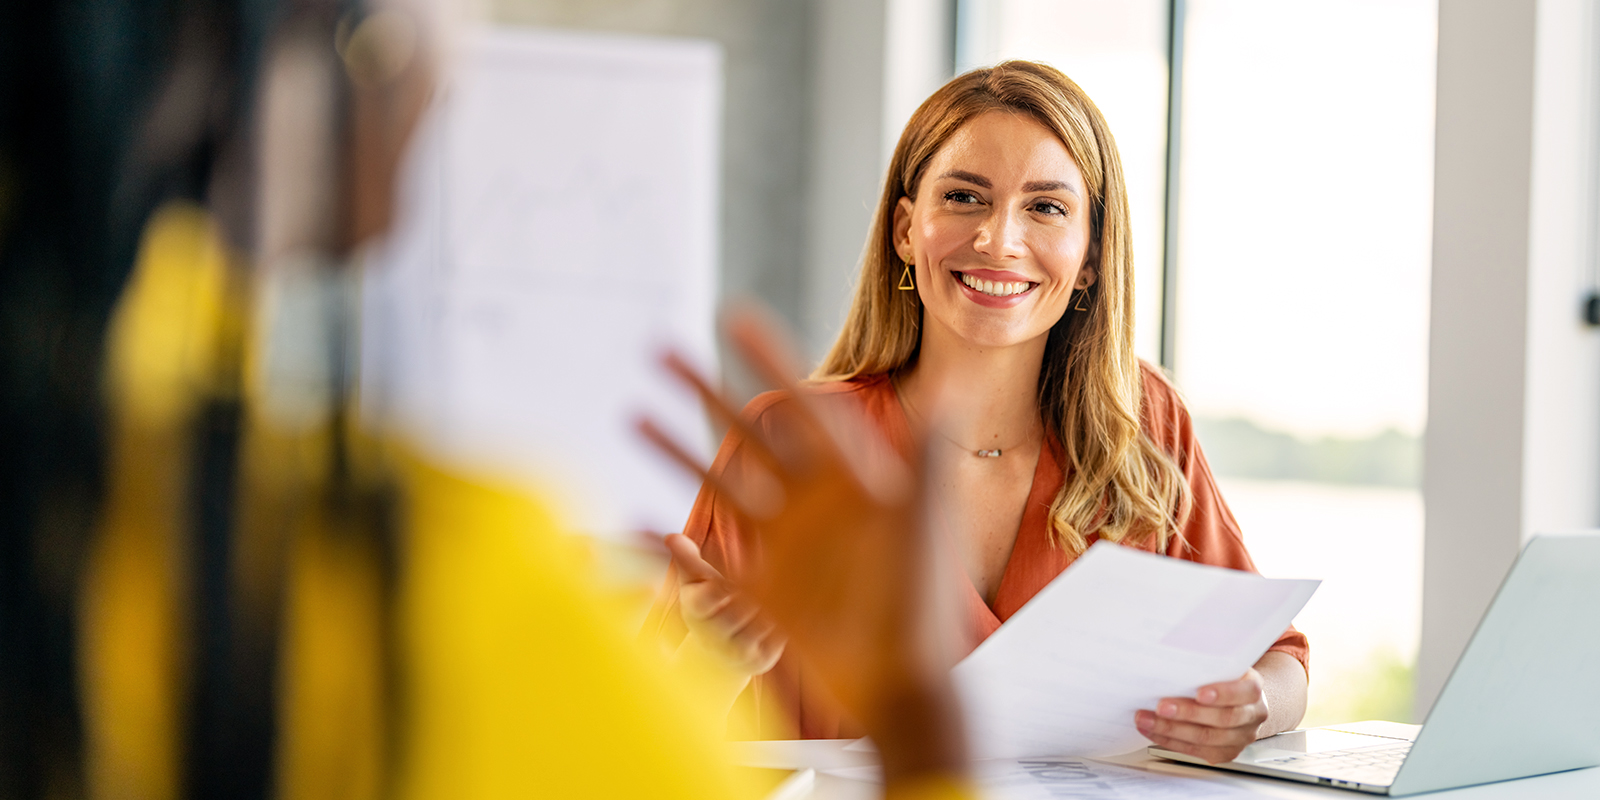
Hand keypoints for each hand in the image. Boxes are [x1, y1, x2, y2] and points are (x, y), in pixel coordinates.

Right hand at [639, 306, 966, 784]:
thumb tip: (945, 392)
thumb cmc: (924, 601)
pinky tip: (631, 521)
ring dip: (674, 450)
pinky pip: (705, 563)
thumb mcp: (926, 519)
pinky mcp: (762, 595)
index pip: (799, 404)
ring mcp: (781, 548)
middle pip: (745, 434)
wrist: (908, 683)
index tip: (733, 315)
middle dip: (704, 390)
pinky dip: (667, 546)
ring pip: (717, 486)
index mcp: (848, 478)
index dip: (767, 358)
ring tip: (633, 413)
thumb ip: (927, 458)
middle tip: (660, 348)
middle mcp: (809, 505)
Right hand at [666, 533, 785, 677]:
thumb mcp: (694, 585)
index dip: (723, 586)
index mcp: (695, 613)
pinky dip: (785, 621)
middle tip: (766, 579)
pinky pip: (778, 637)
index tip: (736, 577)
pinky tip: (787, 608)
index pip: (705, 599)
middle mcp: (713, 636)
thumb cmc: (709, 610)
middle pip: (737, 611)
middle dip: (752, 595)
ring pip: (760, 624)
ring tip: (777, 591)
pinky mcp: (760, 659)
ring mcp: (737, 651)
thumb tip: (672, 537)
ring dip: (770, 607)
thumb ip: (687, 560)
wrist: (717, 659)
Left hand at [1136, 669, 1269, 763]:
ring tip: (1146, 719)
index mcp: (1253, 690)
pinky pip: (1195, 750)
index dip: (1223, 694)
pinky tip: (1151, 730)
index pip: (1244, 692)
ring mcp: (1240, 738)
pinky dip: (1169, 740)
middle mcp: (1252, 716)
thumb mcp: (1222, 665)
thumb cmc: (1224, 678)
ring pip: (1206, 738)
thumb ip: (1208, 663)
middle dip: (1187, 713)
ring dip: (1171, 730)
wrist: (1239, 701)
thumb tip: (1174, 654)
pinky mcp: (1224, 752)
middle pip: (1222, 719)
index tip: (1199, 693)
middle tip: (1160, 706)